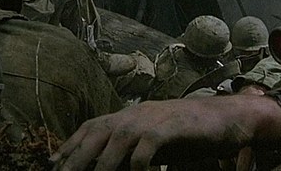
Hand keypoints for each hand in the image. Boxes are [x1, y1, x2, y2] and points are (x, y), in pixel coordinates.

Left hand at [50, 94, 280, 170]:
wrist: (228, 118)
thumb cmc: (191, 133)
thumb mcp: (155, 141)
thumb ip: (132, 151)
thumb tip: (109, 164)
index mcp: (129, 116)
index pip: (91, 127)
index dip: (70, 144)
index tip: (53, 162)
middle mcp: (135, 114)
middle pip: (96, 133)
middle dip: (76, 156)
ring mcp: (151, 119)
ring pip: (115, 141)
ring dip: (101, 164)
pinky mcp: (169, 128)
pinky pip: (145, 150)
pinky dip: (137, 167)